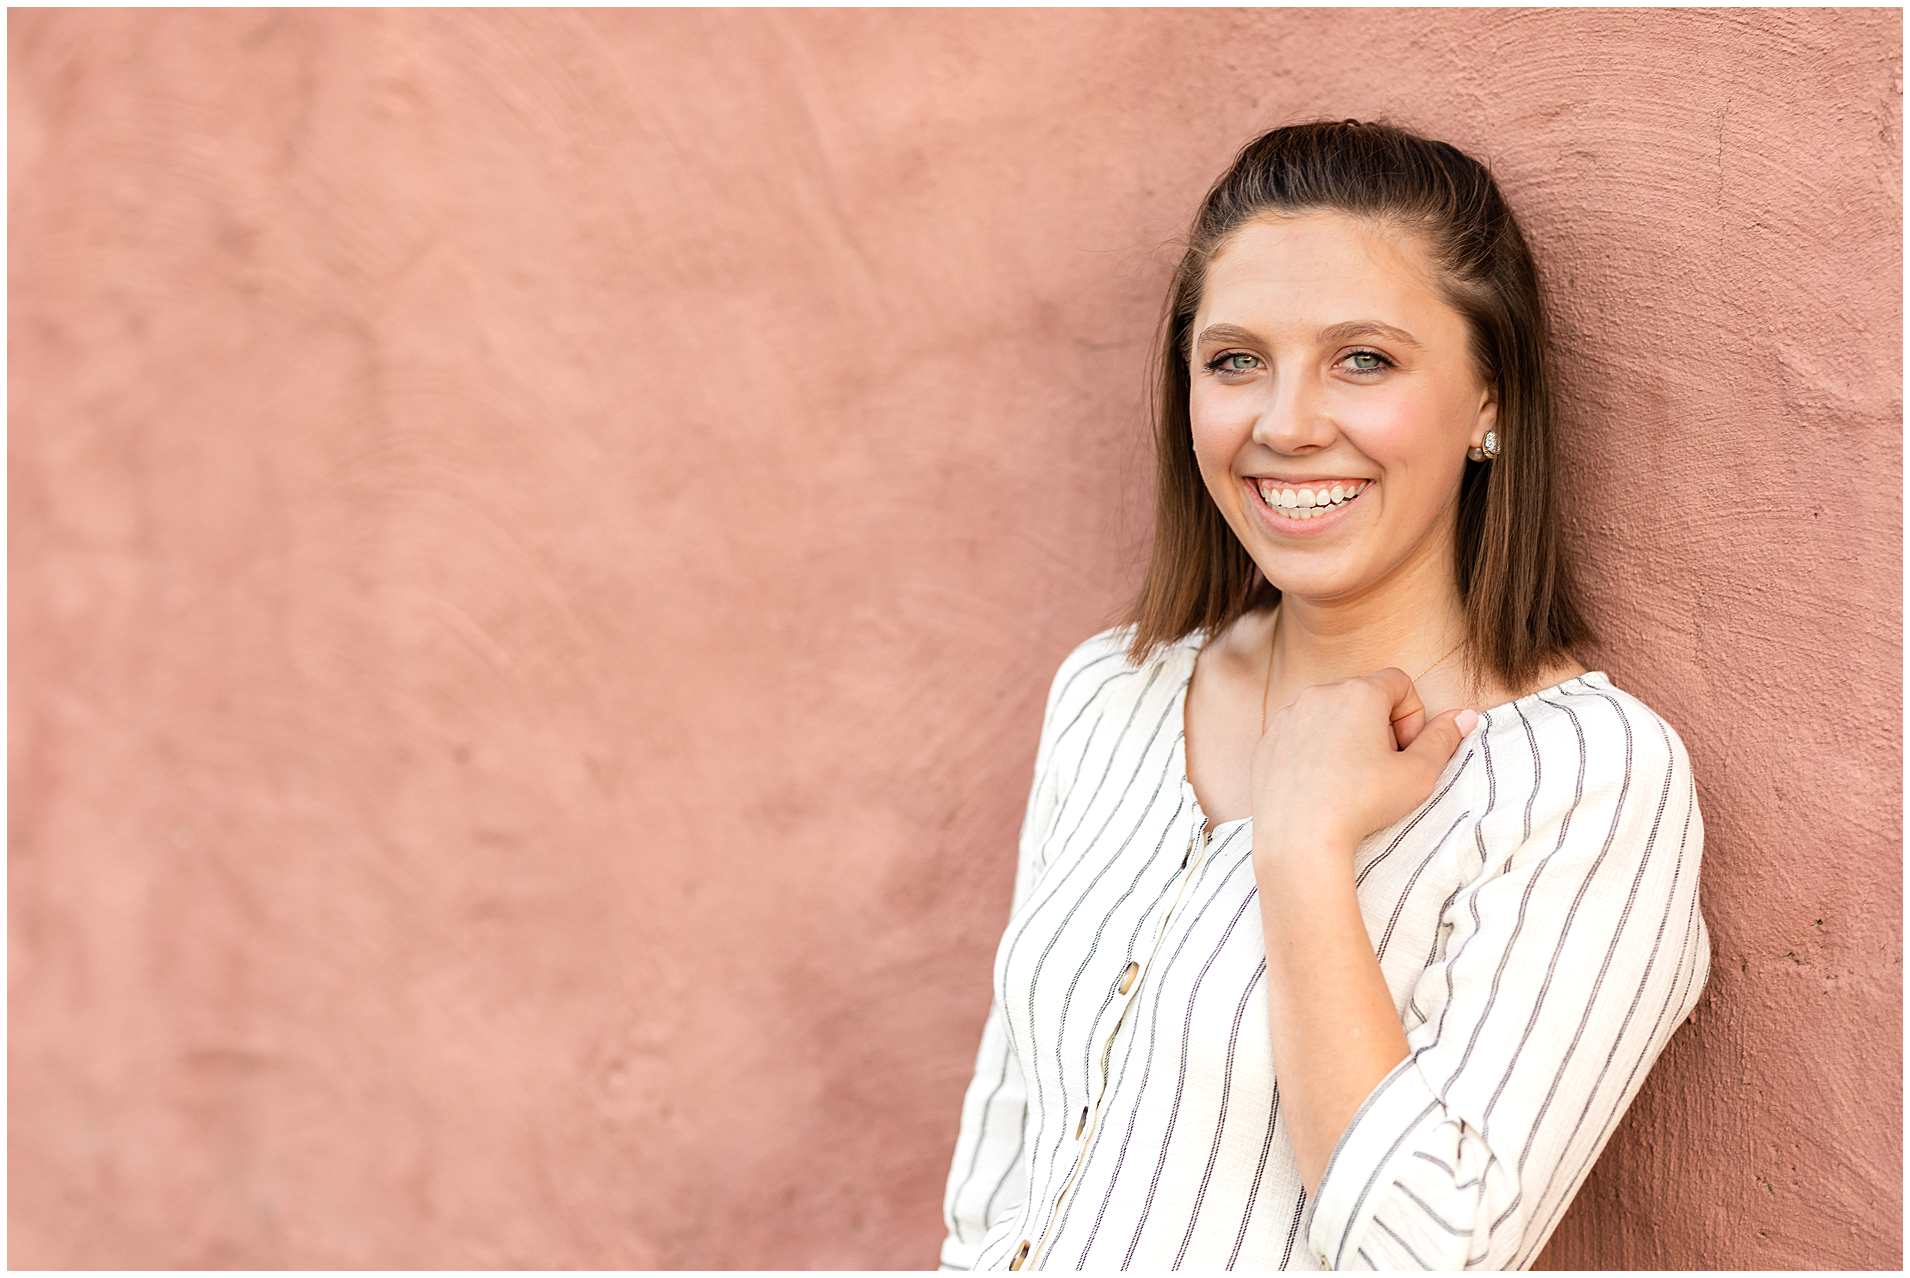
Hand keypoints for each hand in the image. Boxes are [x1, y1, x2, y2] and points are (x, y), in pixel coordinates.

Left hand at [1249, 667, 1477, 865]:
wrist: (1298, 838)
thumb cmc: (1362, 804)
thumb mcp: (1418, 774)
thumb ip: (1444, 739)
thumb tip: (1465, 715)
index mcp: (1358, 692)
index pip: (1399, 682)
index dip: (1412, 716)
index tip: (1405, 751)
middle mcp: (1319, 693)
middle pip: (1363, 697)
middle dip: (1379, 726)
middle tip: (1381, 769)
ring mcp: (1288, 716)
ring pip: (1330, 714)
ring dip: (1346, 738)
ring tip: (1350, 780)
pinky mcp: (1267, 740)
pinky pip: (1300, 734)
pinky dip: (1315, 752)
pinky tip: (1321, 786)